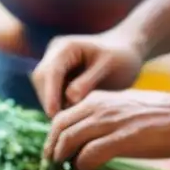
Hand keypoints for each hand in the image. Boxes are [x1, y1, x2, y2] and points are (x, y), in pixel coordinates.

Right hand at [31, 30, 146, 117]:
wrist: (127, 51)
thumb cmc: (122, 58)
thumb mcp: (109, 68)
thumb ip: (88, 82)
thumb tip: (69, 98)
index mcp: (67, 46)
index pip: (51, 71)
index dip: (50, 94)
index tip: (53, 115)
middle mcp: (55, 52)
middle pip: (41, 79)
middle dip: (50, 100)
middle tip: (65, 122)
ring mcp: (54, 62)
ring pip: (43, 86)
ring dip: (53, 103)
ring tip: (72, 118)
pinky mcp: (57, 73)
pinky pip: (51, 90)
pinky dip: (59, 102)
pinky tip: (73, 113)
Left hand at [44, 89, 169, 169]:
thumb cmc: (162, 114)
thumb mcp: (124, 106)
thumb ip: (105, 116)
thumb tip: (91, 135)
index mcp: (98, 99)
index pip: (62, 116)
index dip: (53, 136)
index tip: (53, 150)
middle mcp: (99, 107)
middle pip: (60, 128)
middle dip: (51, 148)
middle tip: (51, 163)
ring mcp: (109, 123)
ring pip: (70, 140)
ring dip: (63, 157)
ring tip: (65, 169)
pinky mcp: (121, 139)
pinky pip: (90, 154)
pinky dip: (83, 165)